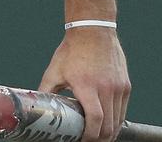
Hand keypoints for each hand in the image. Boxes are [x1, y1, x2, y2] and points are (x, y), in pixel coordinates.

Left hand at [38, 26, 129, 141]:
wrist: (93, 30)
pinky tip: (107, 124)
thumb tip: (35, 105)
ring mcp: (119, 88)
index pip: (95, 120)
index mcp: (87, 86)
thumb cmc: (72, 50)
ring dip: (109, 132)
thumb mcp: (54, 71)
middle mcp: (106, 89)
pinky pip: (123, 110)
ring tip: (97, 136)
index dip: (90, 136)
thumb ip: (45, 90)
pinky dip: (116, 121)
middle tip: (88, 141)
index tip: (82, 140)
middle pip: (109, 126)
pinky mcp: (126, 86)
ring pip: (118, 121)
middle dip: (99, 139)